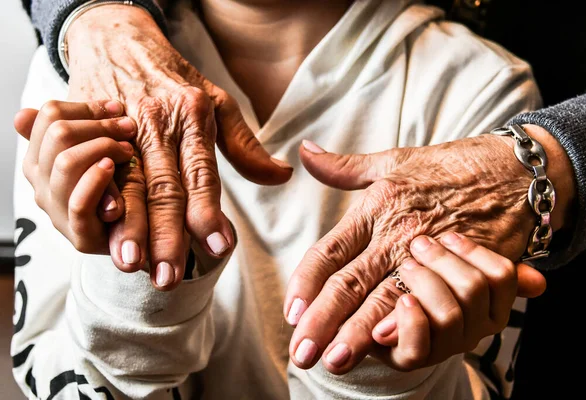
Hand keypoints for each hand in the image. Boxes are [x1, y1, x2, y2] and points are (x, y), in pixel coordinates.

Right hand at [14, 100, 135, 252]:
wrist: (135, 237)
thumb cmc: (116, 188)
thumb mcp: (96, 155)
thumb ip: (73, 133)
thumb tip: (23, 114)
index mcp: (40, 160)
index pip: (49, 116)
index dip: (86, 107)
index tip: (117, 108)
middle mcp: (42, 184)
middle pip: (58, 134)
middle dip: (100, 125)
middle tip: (129, 128)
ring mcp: (58, 211)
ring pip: (65, 163)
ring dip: (103, 148)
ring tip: (127, 150)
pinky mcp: (80, 236)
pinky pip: (80, 202)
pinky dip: (97, 179)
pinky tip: (113, 167)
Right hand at [66, 5, 292, 288]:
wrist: (120, 42)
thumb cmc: (175, 79)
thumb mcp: (218, 102)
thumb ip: (246, 145)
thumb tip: (282, 176)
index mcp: (193, 116)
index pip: (202, 172)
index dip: (208, 211)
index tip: (218, 247)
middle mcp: (158, 122)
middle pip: (163, 187)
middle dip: (165, 236)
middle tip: (169, 277)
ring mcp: (123, 127)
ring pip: (130, 185)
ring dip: (129, 228)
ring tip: (132, 265)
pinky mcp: (94, 130)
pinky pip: (94, 170)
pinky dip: (99, 201)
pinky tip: (102, 229)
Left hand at [285, 135, 549, 373]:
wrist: (509, 169)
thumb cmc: (447, 165)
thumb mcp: (392, 159)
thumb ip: (344, 167)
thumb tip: (305, 153)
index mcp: (374, 208)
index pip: (328, 251)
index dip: (305, 283)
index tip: (291, 312)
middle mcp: (395, 233)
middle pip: (349, 283)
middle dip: (322, 321)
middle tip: (301, 353)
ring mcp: (427, 252)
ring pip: (383, 298)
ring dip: (357, 332)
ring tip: (335, 359)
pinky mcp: (457, 267)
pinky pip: (430, 299)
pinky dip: (407, 322)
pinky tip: (386, 343)